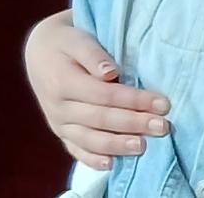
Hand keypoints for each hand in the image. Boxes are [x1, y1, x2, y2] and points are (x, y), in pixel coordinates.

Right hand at [23, 11, 170, 170]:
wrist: (40, 53)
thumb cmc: (66, 43)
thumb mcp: (77, 39)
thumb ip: (93, 55)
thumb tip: (111, 72)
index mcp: (64, 83)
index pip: (106, 95)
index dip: (135, 101)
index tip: (163, 104)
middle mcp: (59, 107)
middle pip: (101, 119)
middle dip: (135, 124)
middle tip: (163, 127)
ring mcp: (58, 123)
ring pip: (90, 139)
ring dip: (118, 145)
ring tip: (143, 147)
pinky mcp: (60, 132)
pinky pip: (76, 150)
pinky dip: (93, 159)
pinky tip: (111, 164)